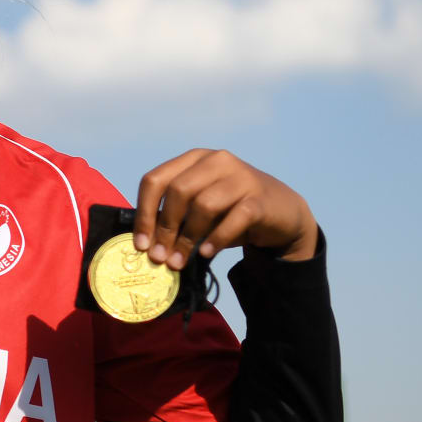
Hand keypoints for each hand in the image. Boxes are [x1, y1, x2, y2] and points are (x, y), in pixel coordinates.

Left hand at [132, 148, 317, 269]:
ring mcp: (240, 176)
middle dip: (165, 228)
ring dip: (187, 238)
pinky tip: (206, 254)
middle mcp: (216, 161)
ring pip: (204, 204)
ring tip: (179, 261)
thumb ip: (175, 217)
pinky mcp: (259, 197)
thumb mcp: (199, 208)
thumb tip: (146, 245)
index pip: (155, 180)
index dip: (144, 213)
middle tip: (160, 257)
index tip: (140, 244)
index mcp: (194, 159)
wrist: (281, 212)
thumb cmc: (230, 211)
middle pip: (178, 191)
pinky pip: (233, 218)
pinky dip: (216, 238)